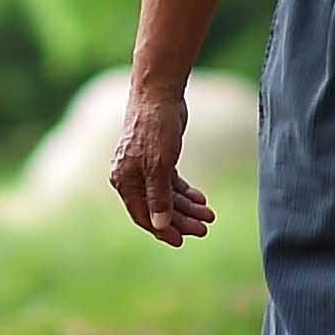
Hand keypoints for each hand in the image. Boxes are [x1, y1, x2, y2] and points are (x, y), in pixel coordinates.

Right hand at [109, 81, 216, 243]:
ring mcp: (145, 167)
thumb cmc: (155, 128)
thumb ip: (159, 197)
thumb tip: (160, 225)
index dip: (163, 230)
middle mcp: (131, 177)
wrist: (159, 94)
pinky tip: (201, 199)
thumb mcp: (159, 166)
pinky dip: (185, 192)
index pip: (143, 215)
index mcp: (124, 181)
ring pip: (167, 196)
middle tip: (204, 228)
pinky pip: (171, 183)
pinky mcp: (158, 158)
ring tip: (209, 215)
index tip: (182, 241)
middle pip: (157, 207)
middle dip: (181, 219)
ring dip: (187, 207)